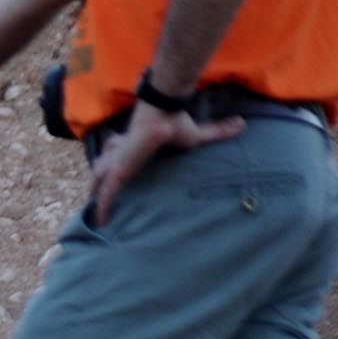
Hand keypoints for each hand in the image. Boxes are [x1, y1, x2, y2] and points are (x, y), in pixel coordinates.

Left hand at [90, 101, 244, 223]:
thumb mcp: (197, 134)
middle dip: (99, 181)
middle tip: (98, 197)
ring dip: (96, 195)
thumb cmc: (176, 123)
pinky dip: (103, 207)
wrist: (164, 115)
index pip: (118, 152)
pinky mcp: (118, 170)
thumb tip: (241, 124)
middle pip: (102, 167)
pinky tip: (102, 222)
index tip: (116, 173)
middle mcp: (121, 152)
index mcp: (134, 144)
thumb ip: (217, 131)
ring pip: (99, 180)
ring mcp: (117, 161)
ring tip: (95, 213)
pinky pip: (106, 192)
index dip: (114, 161)